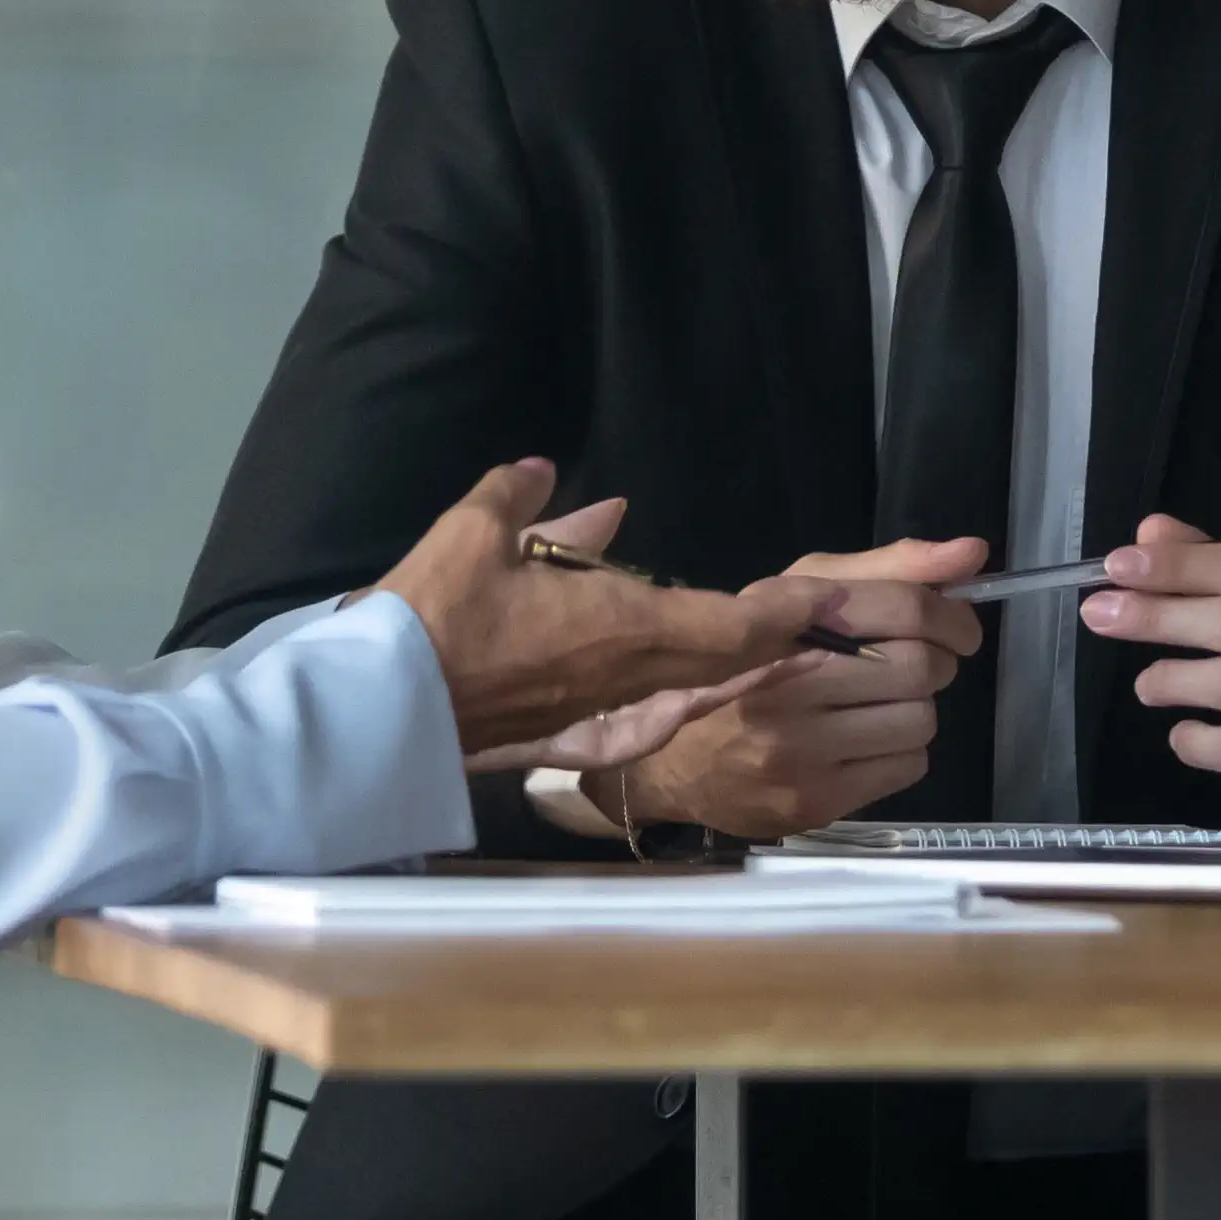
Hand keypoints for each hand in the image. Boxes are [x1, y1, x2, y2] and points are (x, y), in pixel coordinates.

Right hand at [376, 465, 808, 746]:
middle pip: (729, 661)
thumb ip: (524, 498)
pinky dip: (680, 709)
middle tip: (825, 626)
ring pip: (693, 693)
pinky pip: (645, 726)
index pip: (738, 620)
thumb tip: (550, 476)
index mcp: (627, 623)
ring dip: (741, 673)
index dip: (793, 611)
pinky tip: (689, 705)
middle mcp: (632, 677)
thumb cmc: (436, 616)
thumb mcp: (476, 531)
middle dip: (781, 641)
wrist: (385, 709)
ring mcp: (605, 716)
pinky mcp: (572, 743)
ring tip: (783, 657)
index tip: (835, 599)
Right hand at [541, 538, 989, 838]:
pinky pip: (908, 766)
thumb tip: (972, 553)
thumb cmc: (744, 667)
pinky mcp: (814, 802)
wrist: (670, 761)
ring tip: (879, 706)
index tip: (958, 627)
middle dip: (934, 663)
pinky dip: (901, 750)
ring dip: (916, 710)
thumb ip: (888, 570)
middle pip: (919, 667)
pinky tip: (863, 743)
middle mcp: (787, 684)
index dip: (949, 614)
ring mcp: (799, 750)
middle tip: (913, 666)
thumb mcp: (797, 598)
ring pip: (920, 721)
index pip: (901, 607)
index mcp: (781, 621)